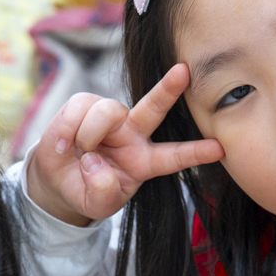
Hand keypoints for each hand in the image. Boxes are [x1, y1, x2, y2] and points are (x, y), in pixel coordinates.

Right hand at [24, 63, 223, 226]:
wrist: (56, 178)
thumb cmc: (86, 190)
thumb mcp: (96, 204)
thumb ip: (102, 193)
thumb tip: (96, 164)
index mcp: (144, 161)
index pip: (174, 157)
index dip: (195, 153)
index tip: (219, 148)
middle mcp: (133, 134)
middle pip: (154, 108)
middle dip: (169, 89)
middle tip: (184, 71)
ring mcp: (111, 117)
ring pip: (107, 112)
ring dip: (89, 136)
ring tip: (78, 153)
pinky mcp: (85, 104)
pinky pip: (80, 109)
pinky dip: (67, 130)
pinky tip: (64, 145)